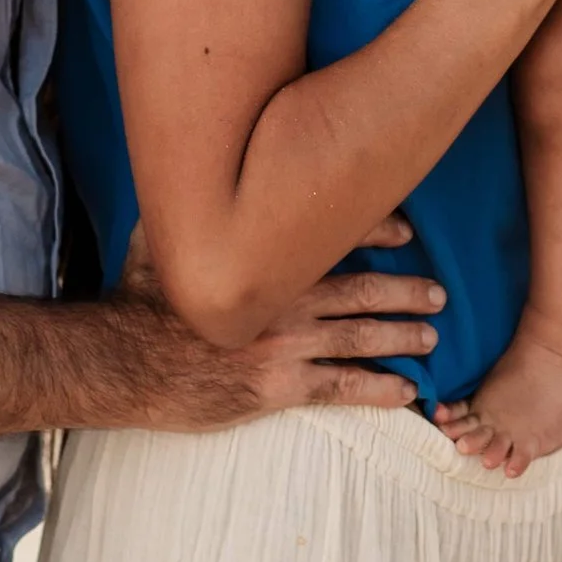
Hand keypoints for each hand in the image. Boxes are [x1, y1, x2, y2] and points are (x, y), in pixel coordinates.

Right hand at [121, 214, 443, 429]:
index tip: (407, 234)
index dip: (377, 232)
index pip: (334, 235)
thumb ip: (186, 208)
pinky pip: (340, 387)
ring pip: (360, 337)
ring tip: (431, 336)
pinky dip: (378, 389)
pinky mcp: (277, 387)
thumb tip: (183, 170)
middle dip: (405, 289)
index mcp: (264, 258)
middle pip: (361, 289)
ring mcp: (284, 344)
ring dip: (402, 335)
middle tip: (438, 292)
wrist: (124, 360)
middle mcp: (284, 298)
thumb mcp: (158, 236)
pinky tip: (405, 391)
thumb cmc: (139, 298)